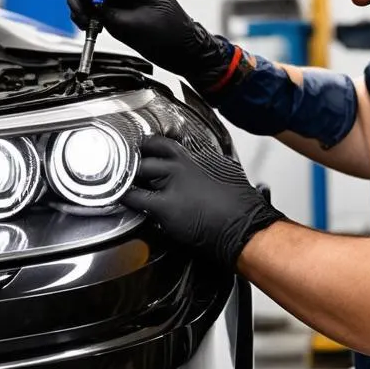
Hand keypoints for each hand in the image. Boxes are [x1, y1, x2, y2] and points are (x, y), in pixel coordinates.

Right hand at [67, 0, 231, 90]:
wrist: (176, 45)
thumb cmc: (167, 32)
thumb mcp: (134, 24)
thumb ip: (108, 11)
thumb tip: (86, 3)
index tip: (86, 2)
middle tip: (83, 15)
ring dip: (77, 3)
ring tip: (86, 23)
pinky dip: (80, 10)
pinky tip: (88, 24)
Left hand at [121, 136, 284, 268]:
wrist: (244, 226)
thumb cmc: (240, 205)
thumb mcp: (225, 172)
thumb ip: (205, 166)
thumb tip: (198, 168)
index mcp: (196, 155)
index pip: (161, 142)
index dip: (147, 146)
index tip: (141, 150)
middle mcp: (181, 163)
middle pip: (145, 153)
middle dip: (135, 161)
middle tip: (129, 169)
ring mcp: (171, 182)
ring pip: (137, 171)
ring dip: (129, 177)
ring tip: (125, 183)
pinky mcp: (164, 205)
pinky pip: (135, 197)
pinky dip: (126, 198)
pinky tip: (125, 200)